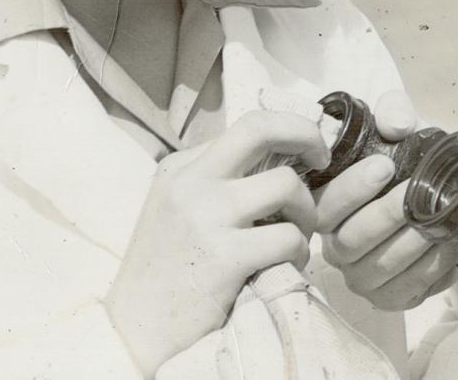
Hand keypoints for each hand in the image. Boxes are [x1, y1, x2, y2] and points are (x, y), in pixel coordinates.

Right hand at [105, 110, 329, 375]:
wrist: (134, 332)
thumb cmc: (169, 270)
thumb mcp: (182, 208)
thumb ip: (221, 180)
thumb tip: (285, 154)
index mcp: (182, 167)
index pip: (250, 125)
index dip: (291, 130)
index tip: (310, 151)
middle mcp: (191, 182)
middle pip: (262, 129)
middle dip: (307, 136)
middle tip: (322, 161)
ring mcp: (206, 217)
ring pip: (287, 185)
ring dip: (306, 212)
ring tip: (296, 235)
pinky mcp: (224, 257)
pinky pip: (288, 237)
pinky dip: (299, 251)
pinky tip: (285, 265)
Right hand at [316, 90, 457, 310]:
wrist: (452, 193)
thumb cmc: (415, 162)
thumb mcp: (405, 128)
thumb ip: (395, 112)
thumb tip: (396, 124)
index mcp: (331, 204)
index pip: (323, 205)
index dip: (349, 189)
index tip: (384, 166)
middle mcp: (338, 244)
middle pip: (347, 242)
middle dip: (383, 216)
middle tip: (414, 193)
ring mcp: (363, 275)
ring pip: (376, 269)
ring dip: (410, 243)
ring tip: (437, 219)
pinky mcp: (391, 296)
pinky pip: (404, 292)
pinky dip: (429, 269)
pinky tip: (448, 245)